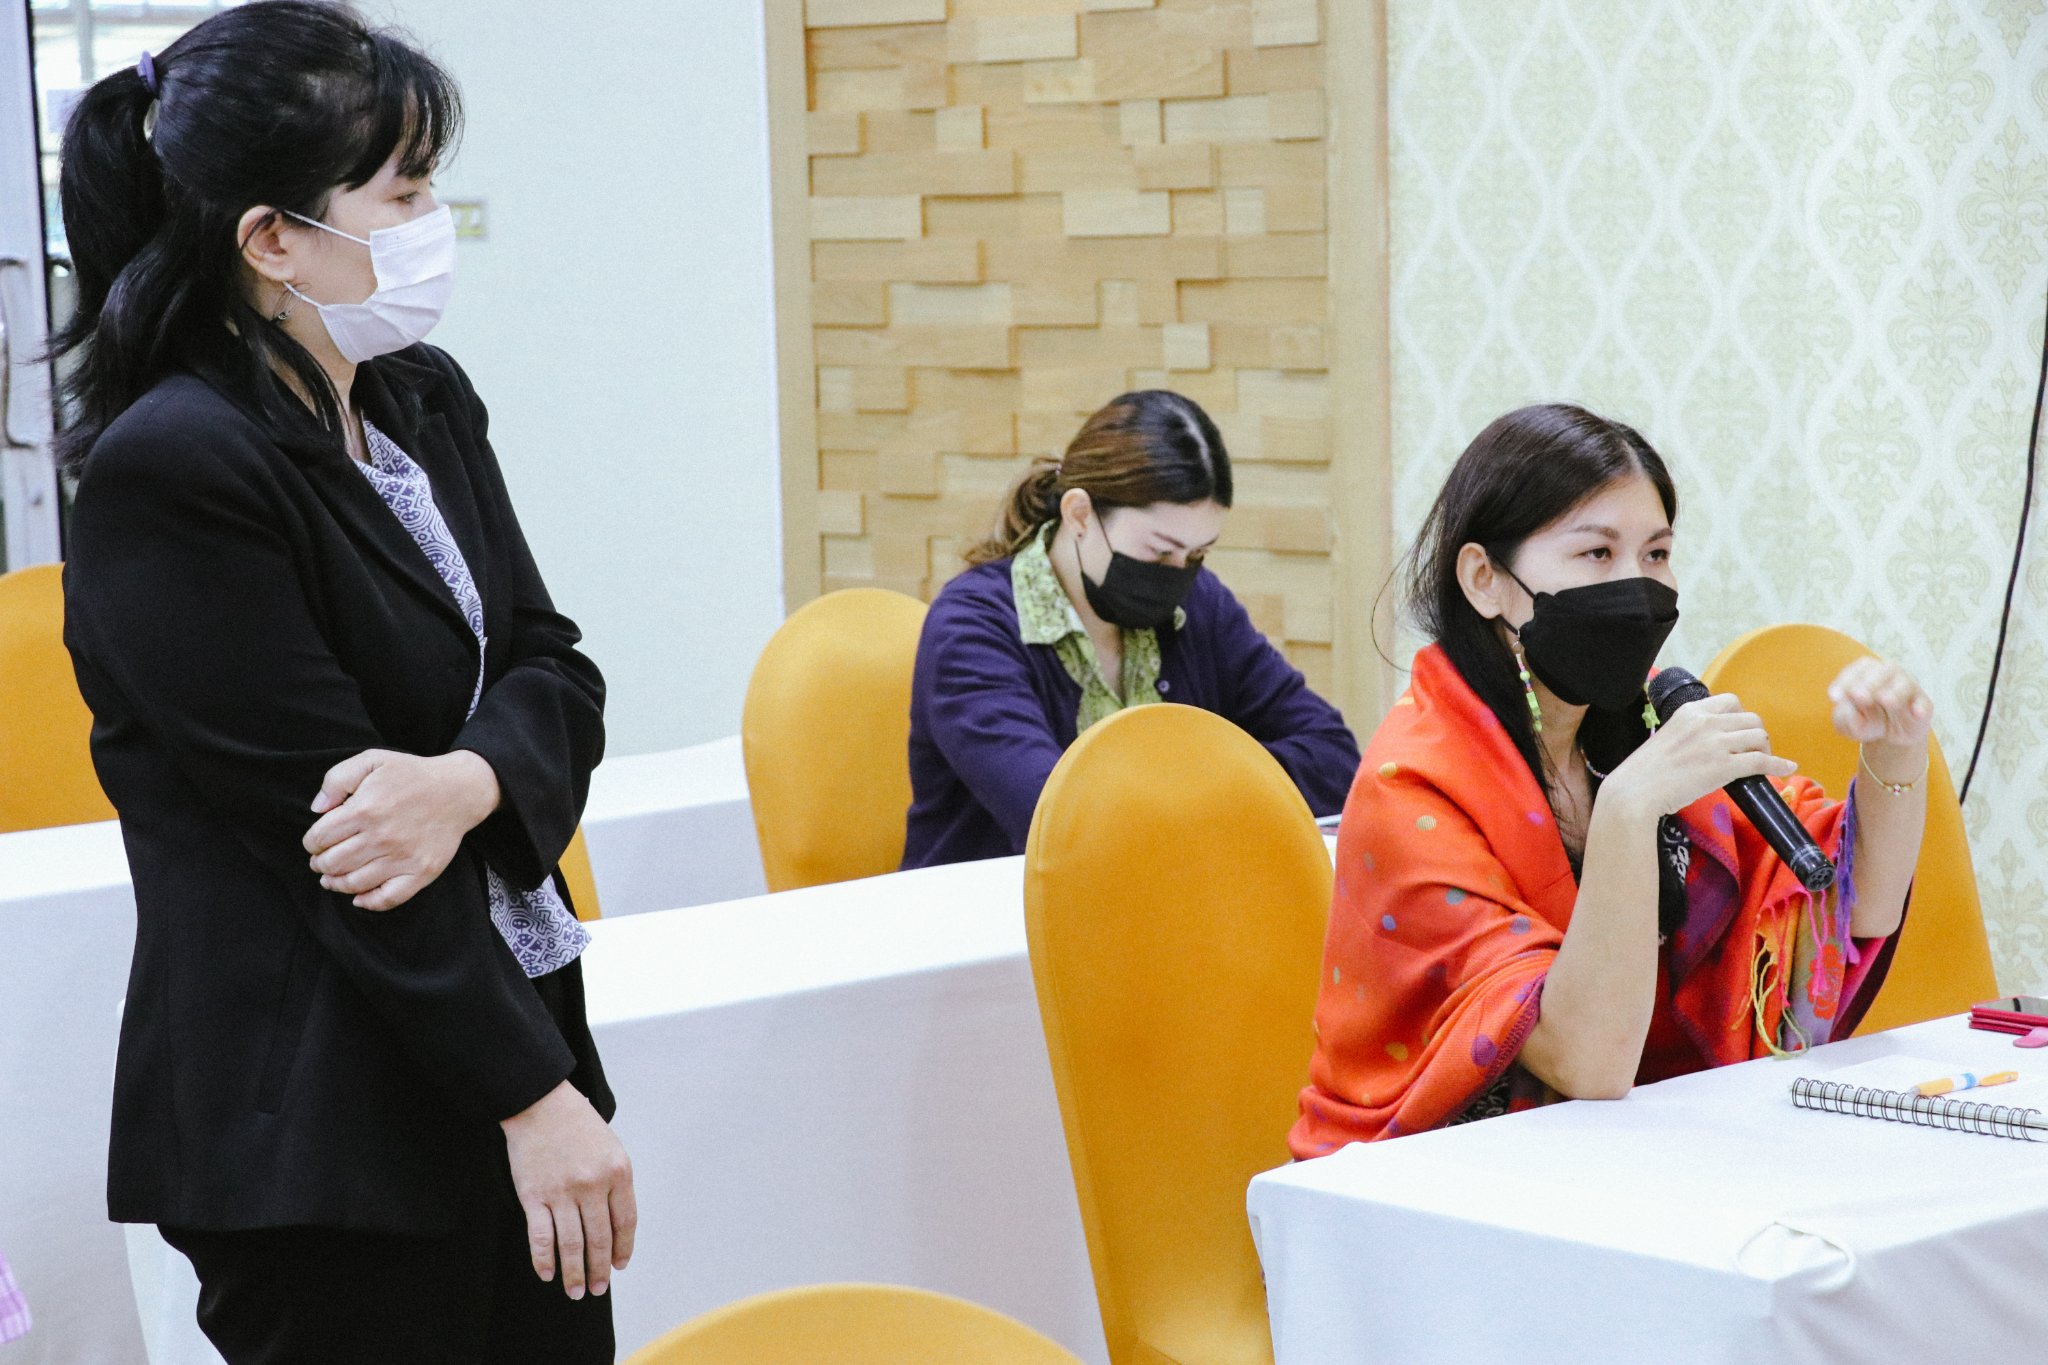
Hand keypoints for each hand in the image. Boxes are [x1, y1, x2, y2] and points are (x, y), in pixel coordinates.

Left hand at [302, 749, 500, 910]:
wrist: (459, 790)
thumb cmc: (412, 774)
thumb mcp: (372, 761)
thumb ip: (337, 779)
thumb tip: (317, 809)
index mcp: (365, 809)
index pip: (319, 838)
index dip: (311, 842)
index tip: (316, 842)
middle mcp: (382, 837)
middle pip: (333, 863)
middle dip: (320, 864)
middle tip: (321, 861)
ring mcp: (403, 858)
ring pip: (355, 883)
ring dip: (336, 883)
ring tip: (332, 879)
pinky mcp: (421, 872)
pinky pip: (389, 898)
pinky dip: (369, 902)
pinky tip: (359, 898)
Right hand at [502, 1080, 636, 1298]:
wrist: (541, 1104)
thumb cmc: (578, 1125)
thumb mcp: (611, 1148)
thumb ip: (615, 1183)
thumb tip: (616, 1227)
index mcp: (618, 1171)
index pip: (625, 1222)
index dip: (623, 1249)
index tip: (619, 1266)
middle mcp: (592, 1184)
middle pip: (599, 1239)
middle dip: (599, 1269)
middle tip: (598, 1289)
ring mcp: (562, 1192)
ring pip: (572, 1244)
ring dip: (574, 1273)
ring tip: (576, 1292)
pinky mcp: (533, 1196)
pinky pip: (541, 1236)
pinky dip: (544, 1260)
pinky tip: (548, 1274)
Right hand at [1605, 692, 1798, 819]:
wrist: (1635, 791)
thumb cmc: (1644, 772)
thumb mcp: (1667, 738)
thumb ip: (1689, 733)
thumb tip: (1708, 745)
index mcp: (1689, 712)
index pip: (1731, 702)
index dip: (1741, 718)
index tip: (1739, 733)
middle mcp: (1705, 722)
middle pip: (1751, 719)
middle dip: (1756, 735)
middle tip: (1752, 751)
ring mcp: (1715, 744)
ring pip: (1759, 737)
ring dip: (1765, 749)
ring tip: (1761, 762)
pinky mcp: (1723, 767)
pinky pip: (1762, 761)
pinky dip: (1779, 766)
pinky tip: (1787, 769)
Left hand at [1827, 656, 1933, 770]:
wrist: (1889, 737)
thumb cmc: (1864, 720)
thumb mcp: (1848, 723)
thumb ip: (1845, 718)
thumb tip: (1851, 713)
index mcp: (1866, 672)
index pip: (1857, 670)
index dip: (1845, 681)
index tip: (1834, 697)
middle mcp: (1889, 675)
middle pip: (1882, 671)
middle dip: (1869, 683)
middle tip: (1858, 697)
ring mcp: (1908, 689)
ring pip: (1904, 684)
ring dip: (1894, 691)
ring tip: (1884, 700)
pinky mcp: (1922, 706)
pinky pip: (1924, 704)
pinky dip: (1921, 707)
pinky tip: (1916, 713)